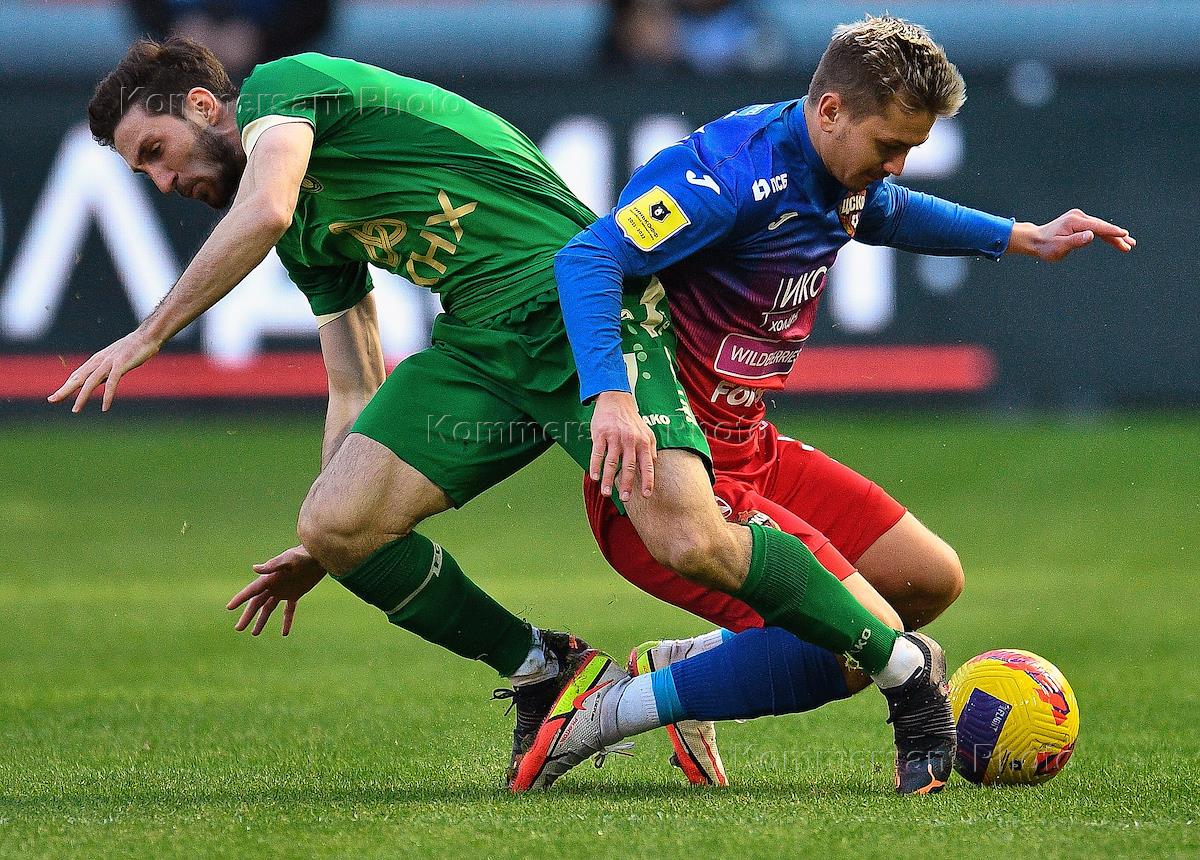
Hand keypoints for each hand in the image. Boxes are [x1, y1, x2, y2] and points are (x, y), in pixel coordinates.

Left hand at [47, 329, 161, 412]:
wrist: (147, 336)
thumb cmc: (133, 348)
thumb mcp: (115, 359)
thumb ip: (106, 370)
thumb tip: (100, 381)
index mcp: (96, 360)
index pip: (77, 375)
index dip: (66, 385)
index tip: (55, 396)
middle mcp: (99, 361)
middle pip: (78, 378)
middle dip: (64, 390)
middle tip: (51, 400)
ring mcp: (109, 363)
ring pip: (91, 382)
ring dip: (82, 396)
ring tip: (75, 409)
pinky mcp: (121, 365)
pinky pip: (112, 383)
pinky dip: (107, 396)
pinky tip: (105, 407)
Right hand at [226, 545, 325, 635]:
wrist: (319, 556)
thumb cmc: (303, 555)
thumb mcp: (289, 559)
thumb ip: (273, 565)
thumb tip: (255, 568)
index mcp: (270, 578)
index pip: (252, 590)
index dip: (240, 599)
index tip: (229, 607)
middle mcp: (273, 586)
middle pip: (257, 603)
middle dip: (248, 616)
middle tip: (239, 628)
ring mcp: (284, 591)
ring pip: (269, 608)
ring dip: (262, 620)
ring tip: (254, 634)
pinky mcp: (295, 594)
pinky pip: (289, 610)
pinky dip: (287, 620)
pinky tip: (285, 633)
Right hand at [589, 390, 656, 501]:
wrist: (616, 399)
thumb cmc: (631, 420)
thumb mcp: (646, 432)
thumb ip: (651, 449)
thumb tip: (654, 465)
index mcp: (643, 442)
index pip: (647, 465)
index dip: (647, 481)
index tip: (646, 495)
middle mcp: (630, 440)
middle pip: (629, 466)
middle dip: (627, 485)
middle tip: (625, 499)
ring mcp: (614, 437)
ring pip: (612, 462)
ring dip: (609, 480)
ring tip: (607, 494)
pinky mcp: (600, 434)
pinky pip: (598, 453)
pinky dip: (595, 466)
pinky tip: (594, 477)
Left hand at [1010, 209, 1135, 261]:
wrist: (1035, 240)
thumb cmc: (1045, 246)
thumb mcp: (1059, 247)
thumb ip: (1075, 241)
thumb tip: (1091, 235)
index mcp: (1074, 222)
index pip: (1097, 227)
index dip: (1112, 231)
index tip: (1124, 234)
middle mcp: (1078, 216)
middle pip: (1102, 227)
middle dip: (1117, 236)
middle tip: (1131, 245)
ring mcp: (1079, 218)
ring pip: (1101, 227)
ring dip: (1114, 236)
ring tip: (1129, 244)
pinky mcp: (1079, 221)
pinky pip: (1096, 228)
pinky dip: (1105, 234)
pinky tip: (1115, 239)